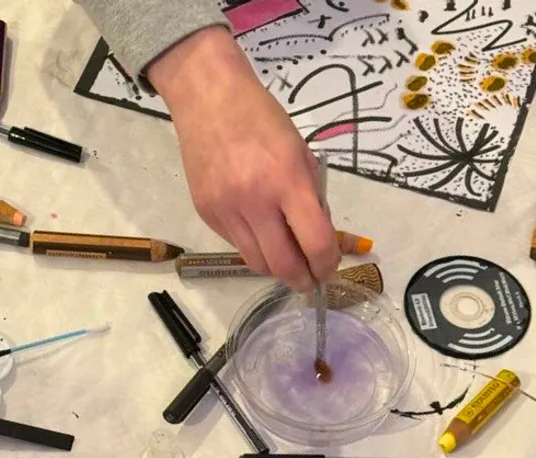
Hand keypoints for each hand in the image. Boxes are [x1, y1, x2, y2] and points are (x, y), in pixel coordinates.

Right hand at [149, 27, 340, 289]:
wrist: (208, 99)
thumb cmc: (262, 119)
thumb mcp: (301, 153)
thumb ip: (312, 198)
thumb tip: (323, 238)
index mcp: (287, 182)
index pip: (315, 244)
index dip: (327, 265)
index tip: (329, 267)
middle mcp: (254, 202)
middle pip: (282, 266)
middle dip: (302, 280)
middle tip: (311, 279)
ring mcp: (225, 211)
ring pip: (256, 263)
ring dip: (276, 267)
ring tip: (286, 257)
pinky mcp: (206, 213)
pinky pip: (235, 244)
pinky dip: (252, 244)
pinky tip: (258, 227)